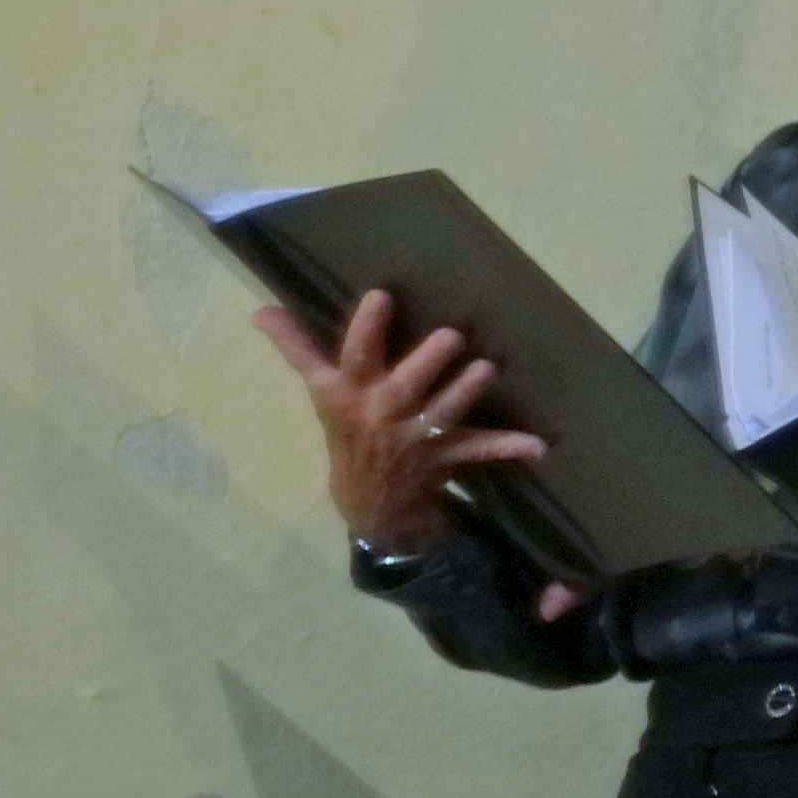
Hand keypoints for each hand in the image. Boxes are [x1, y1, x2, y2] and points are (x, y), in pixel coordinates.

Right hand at [250, 291, 548, 549]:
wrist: (368, 502)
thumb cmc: (348, 430)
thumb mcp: (320, 391)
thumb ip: (297, 348)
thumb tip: (259, 310)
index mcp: (351, 394)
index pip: (353, 357)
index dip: (366, 329)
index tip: (381, 295)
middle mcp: (384, 414)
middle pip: (405, 386)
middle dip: (427, 363)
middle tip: (451, 336)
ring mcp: (417, 437)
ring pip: (445, 413)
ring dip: (466, 392)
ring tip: (487, 368)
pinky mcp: (447, 454)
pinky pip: (480, 450)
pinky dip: (508, 447)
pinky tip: (538, 445)